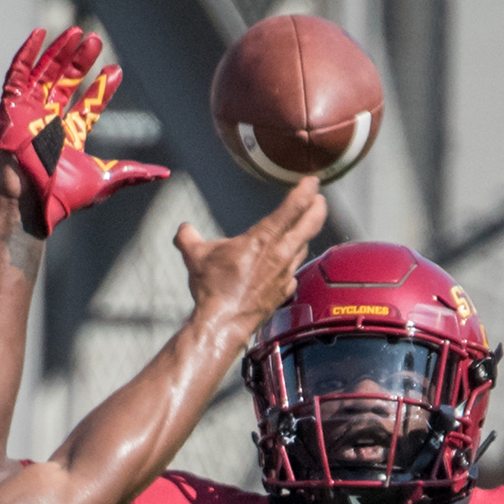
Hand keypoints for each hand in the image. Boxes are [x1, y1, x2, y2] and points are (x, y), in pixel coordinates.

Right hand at [0, 27, 169, 235]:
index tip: (115, 70)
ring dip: (59, 52)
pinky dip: (26, 54)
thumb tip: (165, 174)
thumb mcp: (105, 180)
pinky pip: (17, 74)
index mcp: (69, 137)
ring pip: (45, 74)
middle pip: (67, 83)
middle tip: (96, 41)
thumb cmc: (63, 195)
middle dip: (81, 62)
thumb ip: (133, 173)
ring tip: (77, 32)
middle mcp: (49, 122)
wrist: (31, 199)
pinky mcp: (11, 107)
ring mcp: (29, 113)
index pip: (87, 106)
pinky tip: (40, 34)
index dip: (101, 88)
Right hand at [174, 177, 327, 332]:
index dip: (306, 190)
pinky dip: (293, 263)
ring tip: (305, 227)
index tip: (312, 181)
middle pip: (311, 224)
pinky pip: (294, 272)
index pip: (293, 207)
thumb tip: (183, 230)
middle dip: (318, 208)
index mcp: (263, 237)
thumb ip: (188, 236)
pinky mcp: (284, 291)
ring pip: (304, 247)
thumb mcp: (194, 255)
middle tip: (320, 199)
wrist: (223, 322)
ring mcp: (286, 273)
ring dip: (306, 234)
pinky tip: (288, 264)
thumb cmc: (213, 288)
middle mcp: (281, 253)